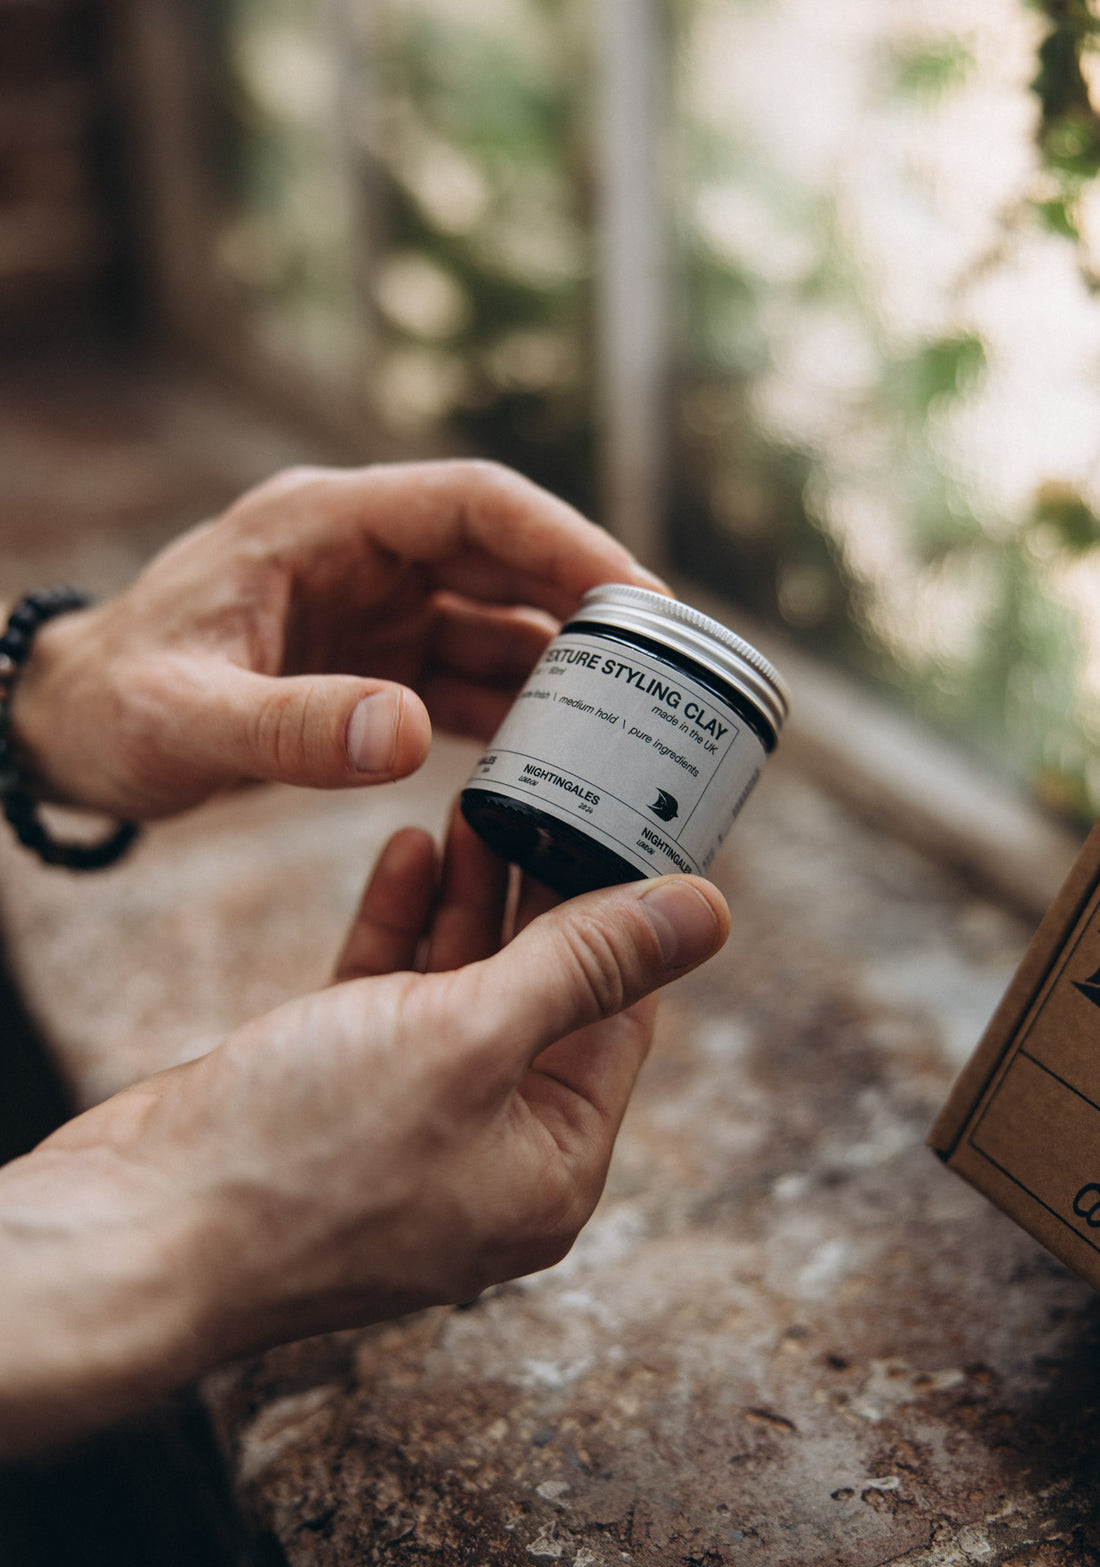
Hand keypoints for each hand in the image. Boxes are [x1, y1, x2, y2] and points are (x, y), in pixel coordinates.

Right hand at [0, 815, 728, 1451]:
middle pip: (543, 998)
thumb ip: (588, 966)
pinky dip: (402, 930)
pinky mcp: (335, 1099)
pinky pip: (389, 1002)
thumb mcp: (471, 1038)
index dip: (628, 913)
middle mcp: (489, 1154)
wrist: (136, 1228)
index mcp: (550, 1167)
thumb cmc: (307, 1155)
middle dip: (541, 893)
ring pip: (461, 991)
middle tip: (546, 793)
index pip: (621, 1017)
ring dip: (469, 899)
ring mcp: (409, 1129)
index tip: (627, 822)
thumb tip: (709, 911)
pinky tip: (410, 853)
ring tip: (478, 804)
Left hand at [9, 461, 663, 819]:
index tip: (639, 597)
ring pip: (494, 617)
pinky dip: (514, 709)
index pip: (472, 505)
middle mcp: (360, 556)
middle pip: (503, 556)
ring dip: (558, 664)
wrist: (71, 733)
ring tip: (631, 720)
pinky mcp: (372, 662)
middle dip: (585, 604)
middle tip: (666, 666)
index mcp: (322, 528)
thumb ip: (293, 728)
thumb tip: (407, 734)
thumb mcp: (189, 720)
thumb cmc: (114, 709)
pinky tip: (558, 755)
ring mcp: (371, 608)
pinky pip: (466, 673)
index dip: (564, 541)